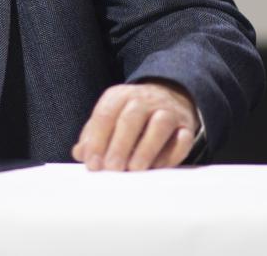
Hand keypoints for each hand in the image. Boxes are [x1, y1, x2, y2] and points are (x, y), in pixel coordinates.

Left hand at [72, 81, 198, 170]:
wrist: (168, 97)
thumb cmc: (129, 117)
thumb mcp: (108, 119)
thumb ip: (93, 136)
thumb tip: (80, 153)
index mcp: (119, 96)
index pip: (106, 114)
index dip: (97, 140)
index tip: (93, 164)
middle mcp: (144, 99)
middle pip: (132, 117)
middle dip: (120, 145)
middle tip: (113, 169)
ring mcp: (168, 111)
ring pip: (160, 124)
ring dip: (147, 148)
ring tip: (135, 169)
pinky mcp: (186, 126)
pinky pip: (183, 139)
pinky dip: (172, 154)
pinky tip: (158, 168)